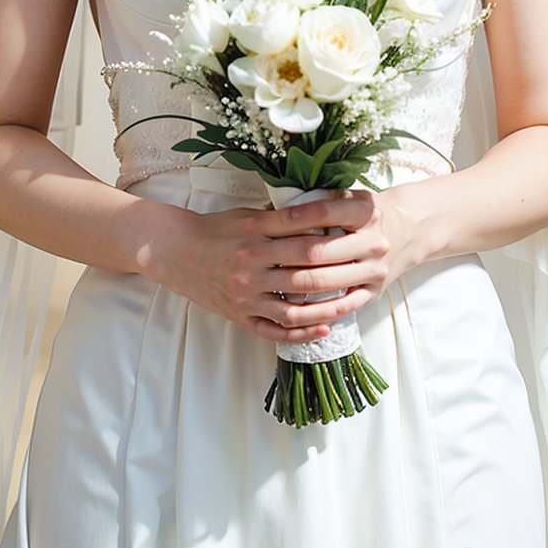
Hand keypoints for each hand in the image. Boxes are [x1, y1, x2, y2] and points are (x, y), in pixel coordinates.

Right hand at [144, 191, 396, 343]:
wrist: (173, 251)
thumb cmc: (213, 229)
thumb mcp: (245, 214)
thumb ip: (279, 218)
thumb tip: (320, 214)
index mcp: (254, 232)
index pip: (303, 230)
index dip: (336, 229)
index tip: (363, 227)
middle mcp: (251, 263)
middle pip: (307, 268)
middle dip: (344, 265)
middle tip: (374, 260)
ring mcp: (246, 293)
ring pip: (296, 305)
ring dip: (329, 305)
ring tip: (354, 302)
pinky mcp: (239, 315)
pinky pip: (274, 329)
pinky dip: (301, 332)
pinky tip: (324, 329)